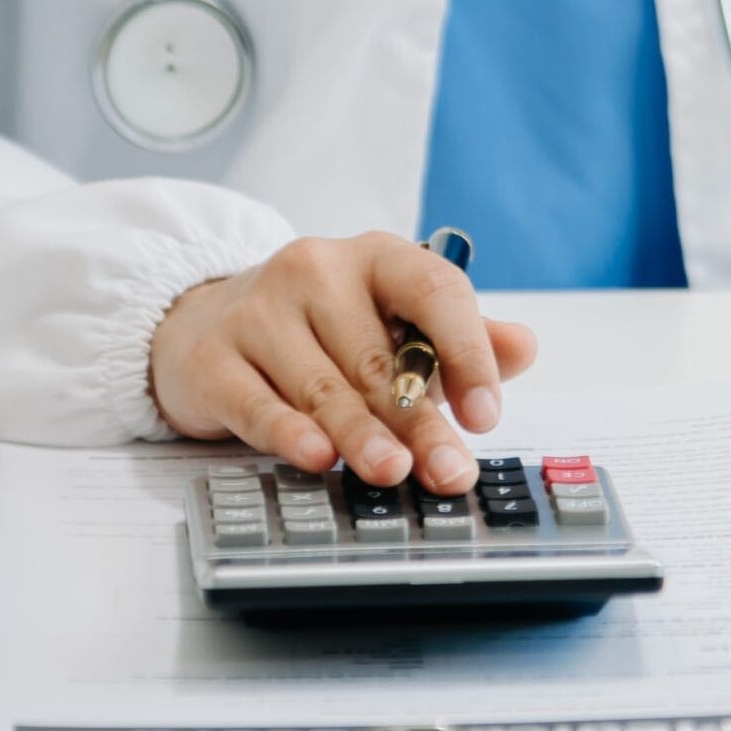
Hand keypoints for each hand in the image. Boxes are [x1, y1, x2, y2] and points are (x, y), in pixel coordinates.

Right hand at [148, 231, 537, 493]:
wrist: (207, 322)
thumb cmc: (323, 331)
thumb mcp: (394, 323)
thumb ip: (459, 339)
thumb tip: (523, 348)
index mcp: (376, 259)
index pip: (434, 291)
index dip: (466, 352)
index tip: (486, 414)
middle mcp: (316, 271)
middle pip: (379, 358)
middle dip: (421, 424)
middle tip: (451, 471)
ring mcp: (258, 312)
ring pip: (323, 385)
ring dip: (362, 435)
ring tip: (394, 472)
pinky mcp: (212, 358)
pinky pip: (257, 403)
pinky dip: (288, 433)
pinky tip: (317, 456)